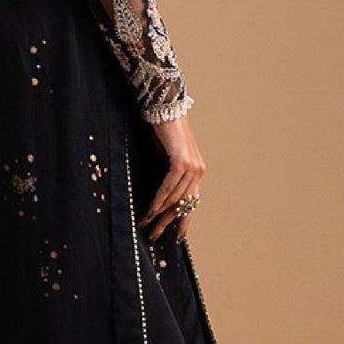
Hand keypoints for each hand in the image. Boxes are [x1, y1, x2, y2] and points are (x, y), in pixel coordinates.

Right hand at [138, 111, 205, 243]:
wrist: (166, 106)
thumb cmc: (163, 130)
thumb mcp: (167, 156)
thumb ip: (167, 174)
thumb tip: (159, 195)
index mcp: (197, 171)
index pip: (191, 201)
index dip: (184, 220)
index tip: (178, 237)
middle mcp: (198, 171)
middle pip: (182, 204)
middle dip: (167, 222)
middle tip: (154, 237)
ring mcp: (192, 167)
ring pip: (174, 198)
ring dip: (158, 214)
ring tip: (145, 226)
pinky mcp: (181, 161)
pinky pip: (168, 187)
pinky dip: (157, 200)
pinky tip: (149, 211)